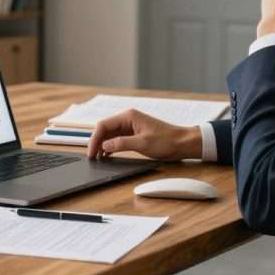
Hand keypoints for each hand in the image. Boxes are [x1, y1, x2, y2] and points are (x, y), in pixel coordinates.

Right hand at [86, 109, 201, 160]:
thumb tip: (104, 145)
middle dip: (96, 142)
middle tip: (92, 157)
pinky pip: (117, 139)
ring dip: (103, 145)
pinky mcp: (134, 134)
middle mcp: (127, 119)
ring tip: (98, 157)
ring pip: (110, 134)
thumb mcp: (142, 144)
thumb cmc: (166, 141)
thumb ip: (121, 143)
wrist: (182, 143)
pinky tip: (107, 155)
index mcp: (128, 117)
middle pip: (105, 129)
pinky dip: (110, 146)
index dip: (94, 139)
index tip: (91, 152)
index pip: (103, 125)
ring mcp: (130, 127)